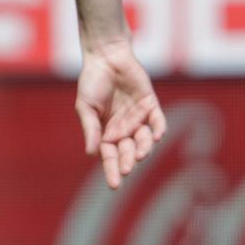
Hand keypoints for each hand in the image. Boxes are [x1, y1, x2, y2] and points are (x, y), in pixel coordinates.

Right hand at [74, 38, 166, 189]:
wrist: (106, 57)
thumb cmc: (91, 81)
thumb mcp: (85, 106)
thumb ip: (90, 128)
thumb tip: (91, 153)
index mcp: (105, 131)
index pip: (109, 156)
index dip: (112, 171)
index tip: (115, 186)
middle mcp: (123, 128)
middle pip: (128, 152)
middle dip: (128, 161)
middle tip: (127, 168)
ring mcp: (138, 118)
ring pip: (144, 140)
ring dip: (143, 148)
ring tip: (140, 153)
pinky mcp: (150, 106)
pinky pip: (157, 122)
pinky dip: (158, 129)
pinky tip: (156, 136)